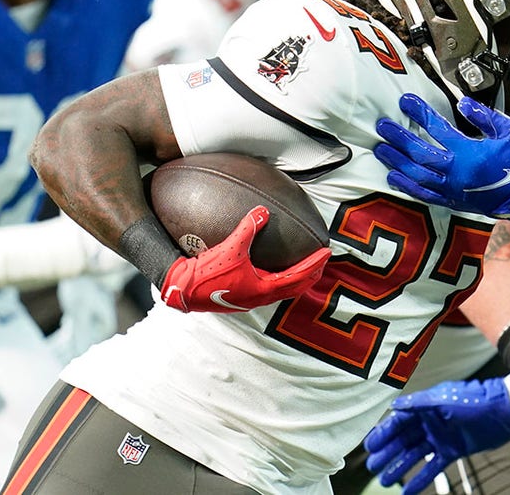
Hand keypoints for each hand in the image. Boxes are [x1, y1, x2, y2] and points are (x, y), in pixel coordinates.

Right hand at [160, 205, 327, 312]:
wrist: (183, 291)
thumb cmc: (206, 274)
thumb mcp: (230, 247)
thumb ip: (248, 228)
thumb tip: (262, 210)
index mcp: (264, 288)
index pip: (298, 277)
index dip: (314, 264)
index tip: (326, 253)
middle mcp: (261, 297)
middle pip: (295, 288)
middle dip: (311, 274)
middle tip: (321, 261)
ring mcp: (251, 300)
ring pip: (282, 291)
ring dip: (296, 279)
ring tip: (303, 267)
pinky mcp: (241, 298)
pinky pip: (268, 289)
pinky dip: (278, 279)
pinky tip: (271, 269)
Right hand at [364, 378, 509, 494]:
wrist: (503, 410)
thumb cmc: (475, 400)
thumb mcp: (444, 399)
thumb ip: (418, 403)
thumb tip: (395, 405)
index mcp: (426, 407)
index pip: (399, 422)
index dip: (384, 434)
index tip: (371, 447)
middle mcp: (431, 422)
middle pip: (404, 439)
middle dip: (388, 453)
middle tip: (373, 466)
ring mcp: (441, 437)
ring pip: (415, 455)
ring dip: (400, 467)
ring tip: (386, 479)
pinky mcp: (453, 451)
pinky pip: (433, 466)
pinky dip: (421, 479)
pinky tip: (408, 490)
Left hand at [374, 93, 509, 219]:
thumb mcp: (509, 131)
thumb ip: (484, 116)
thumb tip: (463, 103)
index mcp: (470, 152)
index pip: (437, 128)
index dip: (419, 113)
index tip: (405, 101)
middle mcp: (456, 172)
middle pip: (419, 154)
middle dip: (399, 138)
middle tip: (382, 126)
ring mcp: (453, 190)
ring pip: (416, 176)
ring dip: (397, 162)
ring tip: (382, 150)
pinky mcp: (454, 202)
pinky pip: (425, 195)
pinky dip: (407, 186)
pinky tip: (394, 177)